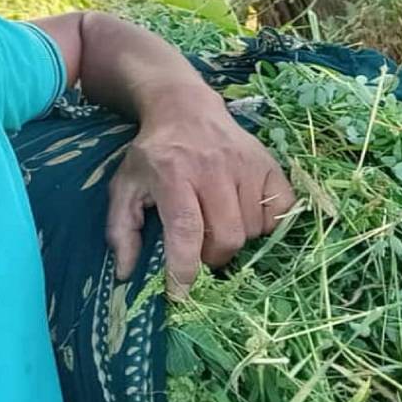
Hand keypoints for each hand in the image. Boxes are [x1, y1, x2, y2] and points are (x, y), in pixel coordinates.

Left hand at [105, 96, 294, 297]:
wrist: (185, 108)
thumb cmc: (153, 154)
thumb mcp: (124, 186)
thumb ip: (121, 230)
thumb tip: (128, 273)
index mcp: (172, 172)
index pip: (186, 229)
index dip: (185, 268)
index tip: (179, 293)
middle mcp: (213, 167)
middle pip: (227, 236)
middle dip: (212, 257)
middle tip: (200, 250)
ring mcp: (246, 163)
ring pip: (254, 229)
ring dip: (237, 240)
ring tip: (219, 226)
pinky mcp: (268, 163)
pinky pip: (280, 211)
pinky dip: (267, 224)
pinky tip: (246, 216)